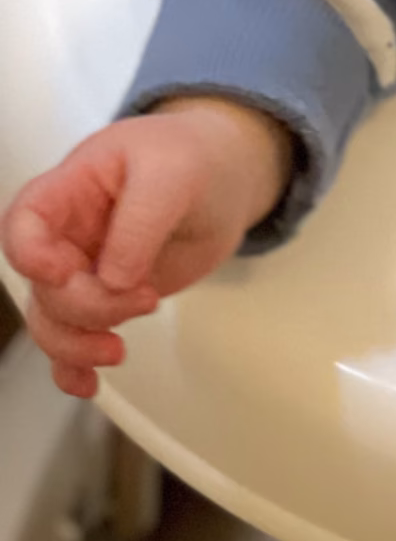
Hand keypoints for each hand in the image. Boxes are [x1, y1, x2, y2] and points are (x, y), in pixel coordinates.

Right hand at [0, 98, 293, 399]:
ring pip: (53, 321)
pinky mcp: (109, 298)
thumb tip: (114, 280)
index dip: (30, 254)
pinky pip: (74, 340)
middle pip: (44, 285)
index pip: (25, 222)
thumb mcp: (173, 172)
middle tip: (142, 298)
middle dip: (85, 306)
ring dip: (78, 344)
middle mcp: (68, 233)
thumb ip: (140, 223)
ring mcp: (87, 269)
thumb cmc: (191, 156)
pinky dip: (75, 367)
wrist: (225, 177)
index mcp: (71, 187)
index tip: (65, 272)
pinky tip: (89, 384)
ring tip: (119, 348)